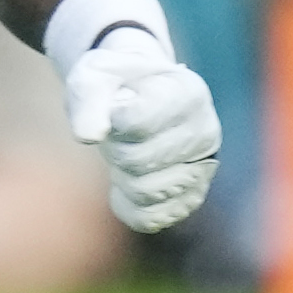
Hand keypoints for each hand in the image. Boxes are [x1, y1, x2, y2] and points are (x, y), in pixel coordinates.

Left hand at [64, 29, 220, 232]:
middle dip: (114, 146)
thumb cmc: (116, 81)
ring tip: (126, 151)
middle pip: (138, 160)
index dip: (113, 118)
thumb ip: (88, 98)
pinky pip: (151, 218)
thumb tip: (87, 136)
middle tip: (117, 131)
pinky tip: (124, 182)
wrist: (137, 92)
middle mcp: (205, 133)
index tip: (116, 105)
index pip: (137, 122)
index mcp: (186, 93)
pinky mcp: (190, 197)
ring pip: (145, 192)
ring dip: (121, 174)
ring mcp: (202, 169)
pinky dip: (128, 204)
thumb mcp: (96, 74)